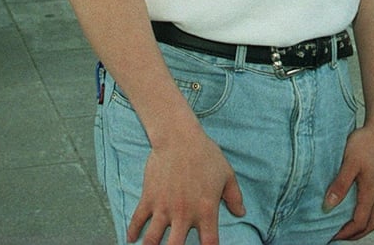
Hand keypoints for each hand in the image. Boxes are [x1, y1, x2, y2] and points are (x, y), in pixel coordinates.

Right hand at [125, 127, 244, 244]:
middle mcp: (184, 214)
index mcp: (206, 210)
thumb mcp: (227, 175)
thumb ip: (234, 197)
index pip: (209, 242)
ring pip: (151, 241)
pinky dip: (132, 232)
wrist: (180, 138)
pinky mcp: (148, 199)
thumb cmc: (206, 155)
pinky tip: (131, 239)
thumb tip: (242, 213)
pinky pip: (136, 221)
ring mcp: (163, 208)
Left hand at [325, 124, 373, 240]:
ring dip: (359, 224)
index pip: (360, 222)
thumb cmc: (366, 142)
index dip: (345, 233)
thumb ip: (340, 185)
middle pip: (370, 224)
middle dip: (354, 234)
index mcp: (371, 191)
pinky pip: (372, 205)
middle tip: (337, 235)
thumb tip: (328, 206)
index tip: (330, 236)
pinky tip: (350, 206)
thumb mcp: (350, 162)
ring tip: (343, 224)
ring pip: (373, 215)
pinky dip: (362, 213)